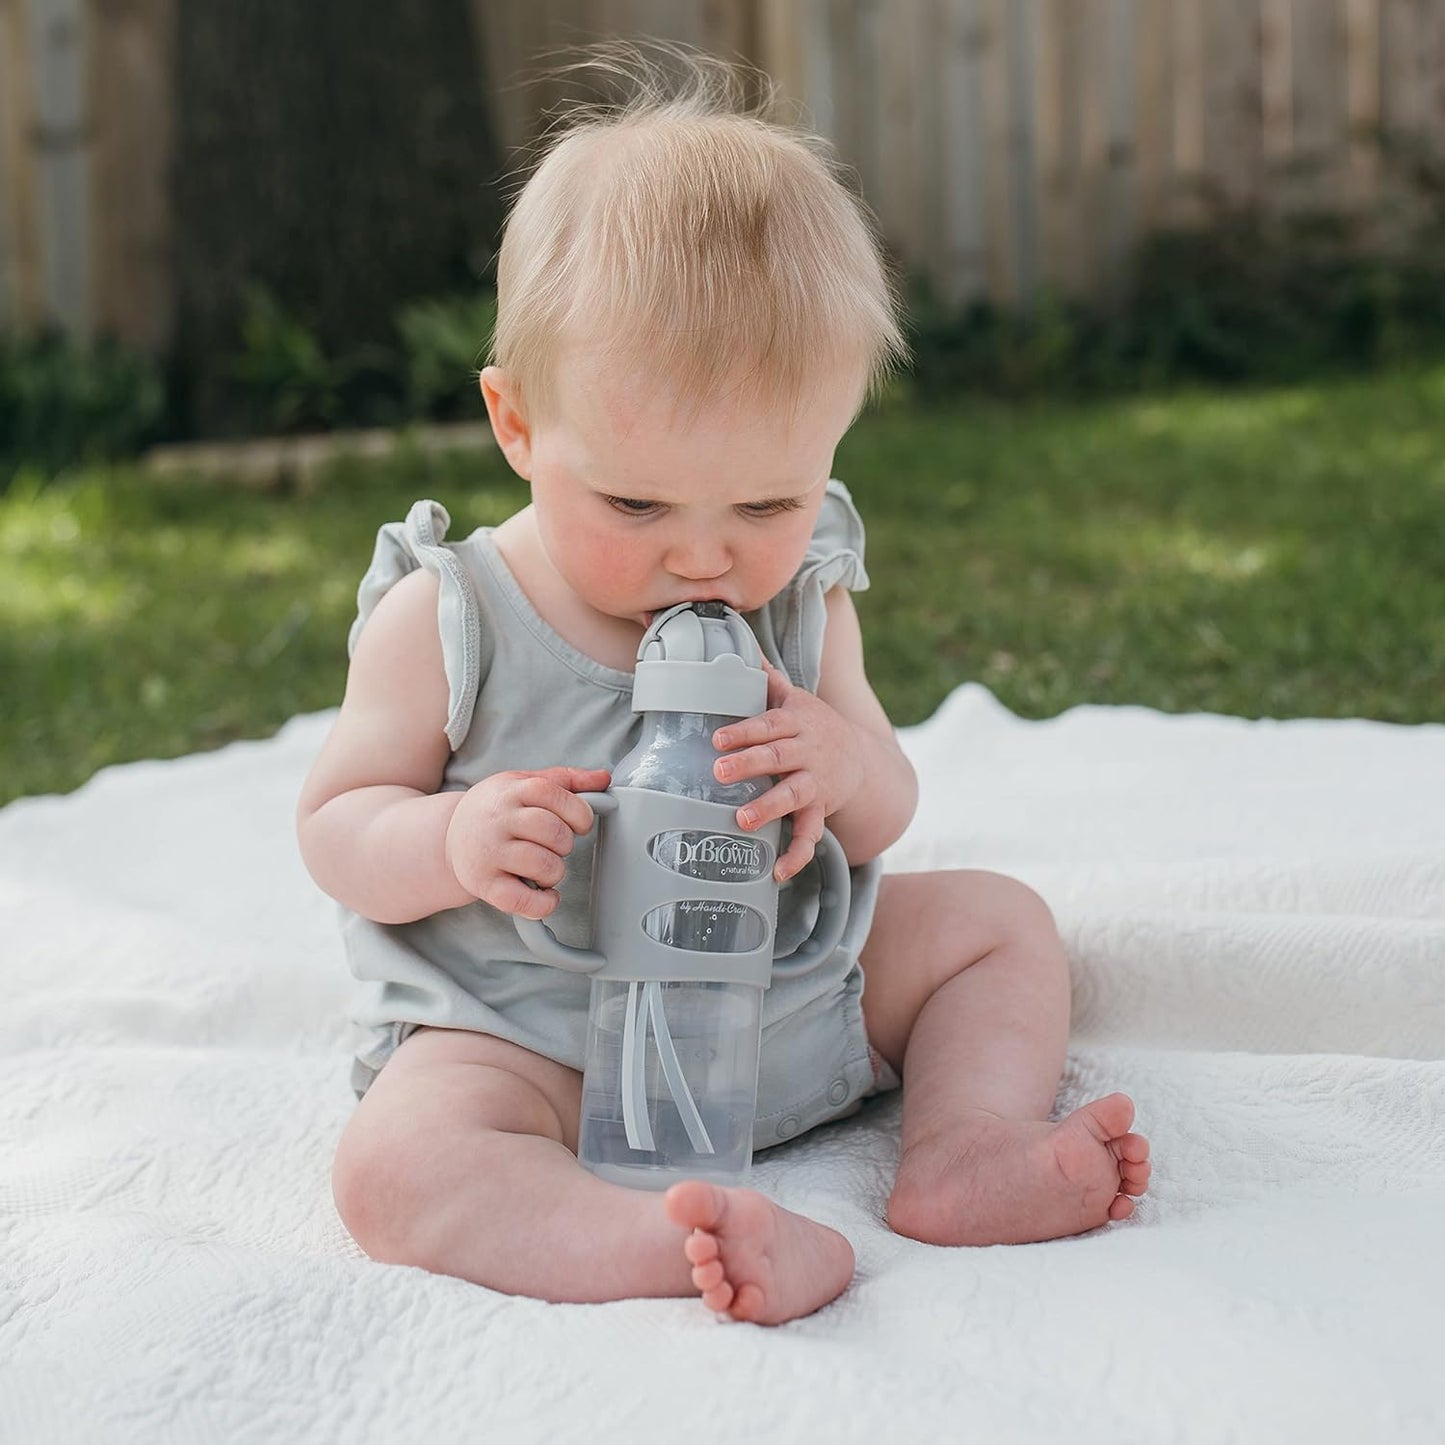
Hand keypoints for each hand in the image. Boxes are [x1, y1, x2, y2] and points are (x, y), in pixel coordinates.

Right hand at [444, 767, 610, 918]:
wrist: (448, 837)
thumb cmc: (496, 810)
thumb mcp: (524, 784)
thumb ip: (566, 781)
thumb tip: (603, 779)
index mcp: (512, 791)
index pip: (554, 795)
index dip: (578, 812)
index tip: (579, 823)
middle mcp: (498, 820)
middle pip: (554, 832)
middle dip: (565, 843)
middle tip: (555, 846)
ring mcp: (489, 853)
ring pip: (544, 866)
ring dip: (555, 872)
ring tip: (543, 867)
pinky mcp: (484, 884)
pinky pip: (524, 901)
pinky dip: (544, 903)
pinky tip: (543, 893)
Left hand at [710, 660, 864, 880]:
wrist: (862, 758)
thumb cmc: (814, 725)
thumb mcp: (794, 697)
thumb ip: (766, 677)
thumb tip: (739, 645)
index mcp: (797, 722)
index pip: (769, 724)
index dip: (745, 731)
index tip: (718, 739)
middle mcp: (808, 752)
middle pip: (778, 757)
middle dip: (749, 764)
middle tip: (719, 773)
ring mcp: (816, 783)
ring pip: (794, 796)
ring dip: (769, 807)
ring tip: (742, 819)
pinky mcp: (821, 810)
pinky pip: (810, 835)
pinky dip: (796, 855)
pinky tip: (777, 872)